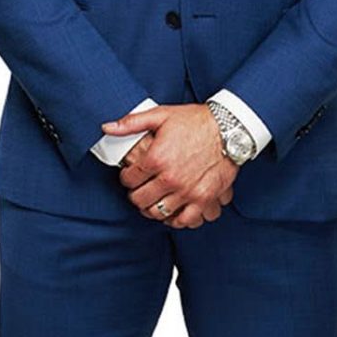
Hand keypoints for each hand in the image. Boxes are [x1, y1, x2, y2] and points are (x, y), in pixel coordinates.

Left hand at [103, 104, 238, 228]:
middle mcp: (170, 179)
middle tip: (140, 189)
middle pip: (140, 200)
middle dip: (136, 195)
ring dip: (153, 208)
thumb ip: (132, 123)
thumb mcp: (161, 115)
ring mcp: (188, 192)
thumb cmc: (195, 121)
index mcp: (156, 158)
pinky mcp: (204, 199)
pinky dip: (177, 220)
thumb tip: (107, 127)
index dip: (126, 177)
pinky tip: (174, 210)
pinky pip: (185, 221)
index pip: (129, 179)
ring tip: (154, 199)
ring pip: (159, 213)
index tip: (130, 174)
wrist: (229, 127)